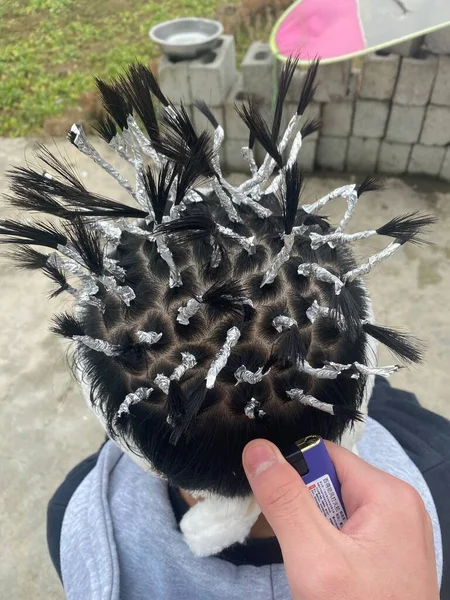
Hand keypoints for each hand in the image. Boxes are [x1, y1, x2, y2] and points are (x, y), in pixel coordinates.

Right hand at [242, 439, 438, 599]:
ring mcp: (399, 529)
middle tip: (300, 547)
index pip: (324, 455)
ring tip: (316, 566)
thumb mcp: (314, 557)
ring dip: (316, 531)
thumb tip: (258, 449)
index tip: (274, 503)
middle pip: (332, 481)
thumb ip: (284, 500)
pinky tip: (330, 575)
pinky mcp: (393, 551)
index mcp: (388, 493)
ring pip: (338, 507)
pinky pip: (351, 530)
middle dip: (305, 509)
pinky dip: (331, 545)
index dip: (293, 472)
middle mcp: (399, 503)